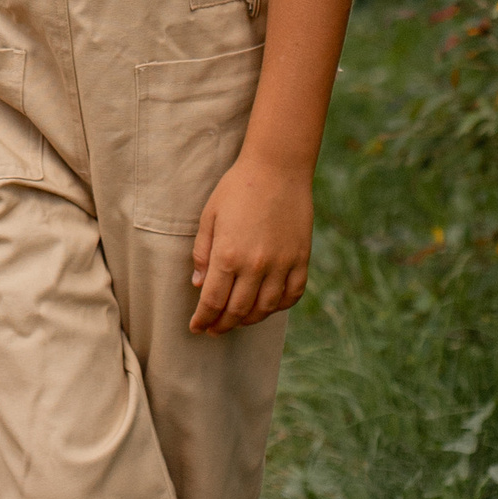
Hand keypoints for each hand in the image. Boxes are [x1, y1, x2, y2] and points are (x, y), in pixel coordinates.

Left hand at [190, 151, 314, 332]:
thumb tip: (198, 284)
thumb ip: (203, 252)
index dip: (203, 318)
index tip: (196, 327)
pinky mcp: (301, 259)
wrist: (277, 168)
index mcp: (228, 255)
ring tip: (237, 320)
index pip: (213, 301)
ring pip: (266, 308)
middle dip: (223, 324)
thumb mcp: (210, 216)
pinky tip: (268, 306)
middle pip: (238, 310)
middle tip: (214, 329)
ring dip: (249, 319)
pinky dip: (280, 307)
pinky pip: (293, 294)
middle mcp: (256, 265)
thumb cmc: (237, 188)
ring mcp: (282, 264)